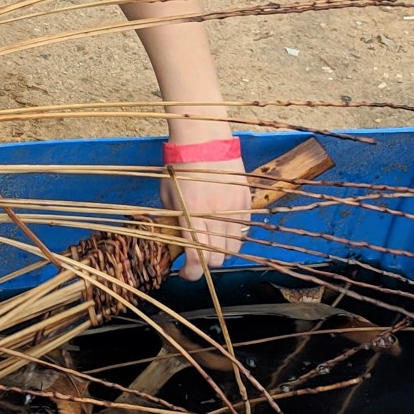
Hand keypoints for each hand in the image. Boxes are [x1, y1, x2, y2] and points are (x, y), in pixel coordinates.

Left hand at [160, 157, 250, 280]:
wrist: (204, 141)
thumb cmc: (180, 168)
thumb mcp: (168, 198)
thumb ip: (175, 224)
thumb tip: (178, 248)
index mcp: (193, 214)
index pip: (198, 257)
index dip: (192, 272)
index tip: (187, 273)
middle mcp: (216, 214)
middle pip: (218, 258)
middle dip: (206, 263)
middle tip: (196, 255)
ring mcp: (234, 208)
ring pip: (234, 247)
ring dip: (221, 250)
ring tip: (209, 239)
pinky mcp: (246, 202)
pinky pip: (243, 229)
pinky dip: (233, 234)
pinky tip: (221, 224)